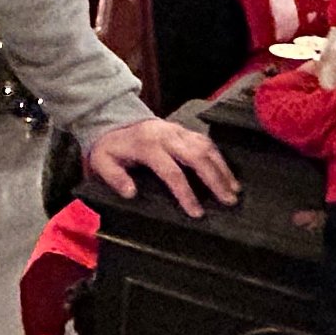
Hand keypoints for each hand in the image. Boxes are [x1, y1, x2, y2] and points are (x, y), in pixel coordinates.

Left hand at [86, 117, 238, 217]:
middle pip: (197, 156)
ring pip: (206, 147)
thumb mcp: (102, 162)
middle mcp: (166, 136)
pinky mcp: (184, 130)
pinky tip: (227, 173)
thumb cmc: (111, 147)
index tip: (196, 212)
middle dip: (215, 179)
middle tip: (228, 200)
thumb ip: (115, 178)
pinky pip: (206, 141)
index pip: (172, 171)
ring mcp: (178, 131)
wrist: (114, 122)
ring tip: (233, 190)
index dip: (186, 193)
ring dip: (222, 169)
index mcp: (147, 145)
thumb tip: (131, 193)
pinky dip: (219, 157)